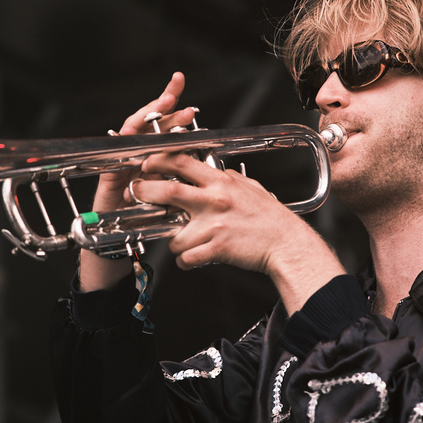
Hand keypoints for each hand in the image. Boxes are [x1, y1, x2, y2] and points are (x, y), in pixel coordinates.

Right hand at [80, 72, 196, 291]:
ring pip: (131, 134)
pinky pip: (115, 157)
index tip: (185, 93)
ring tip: (159, 105)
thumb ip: (184, 181)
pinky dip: (123, 144)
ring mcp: (121, 163)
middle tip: (174, 92)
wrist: (119, 242)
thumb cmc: (146, 219)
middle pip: (148, 123)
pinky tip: (132, 132)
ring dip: (145, 118)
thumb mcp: (173, 198)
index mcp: (154, 157)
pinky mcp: (109, 177)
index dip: (174, 110)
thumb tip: (212, 169)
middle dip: (160, 105)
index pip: (166, 127)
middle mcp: (136, 155)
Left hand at [127, 153, 345, 313]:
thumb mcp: (250, 187)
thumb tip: (219, 171)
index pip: (183, 162)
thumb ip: (230, 178)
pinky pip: (187, 259)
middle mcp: (214, 201)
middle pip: (167, 191)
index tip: (147, 163)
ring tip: (180, 243)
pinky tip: (192, 260)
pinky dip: (185, 262)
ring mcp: (214, 225)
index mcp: (221, 182)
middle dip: (145, 191)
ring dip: (171, 241)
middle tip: (136, 194)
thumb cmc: (271, 217)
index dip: (158, 160)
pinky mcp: (217, 249)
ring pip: (174, 235)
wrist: (287, 243)